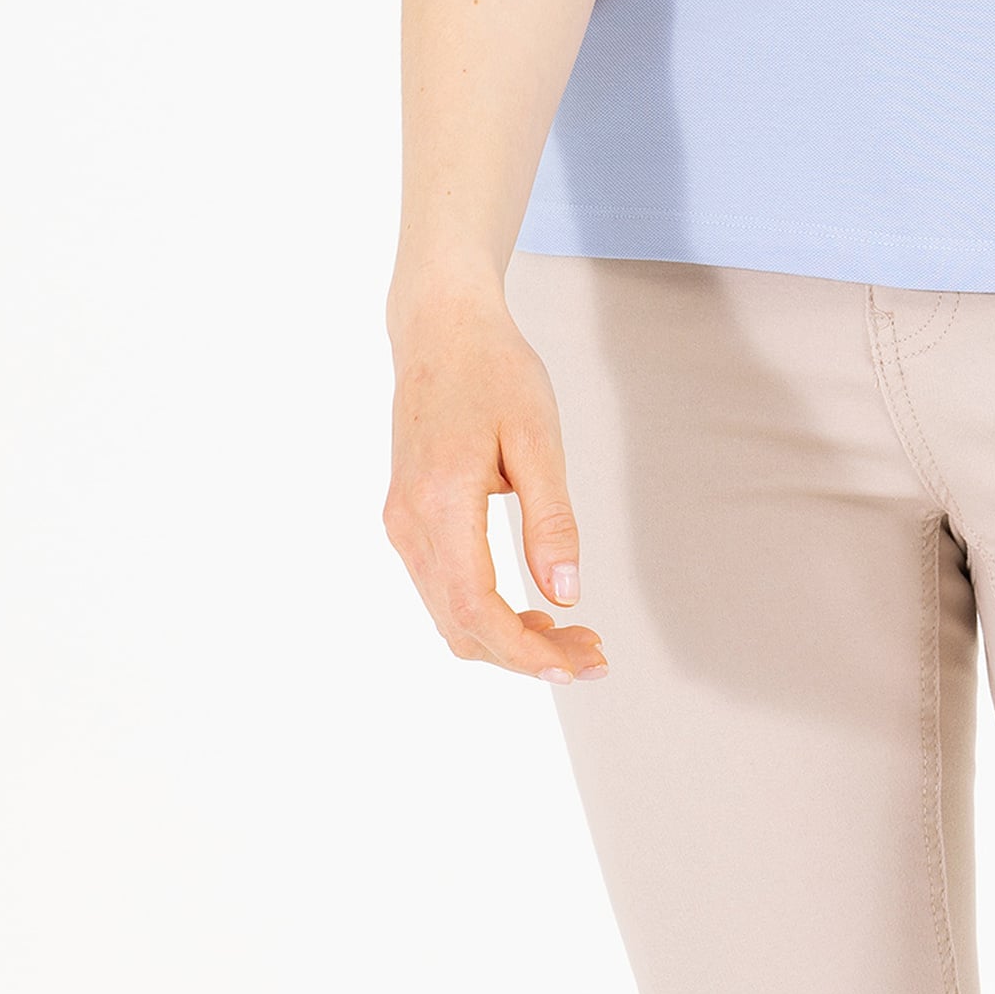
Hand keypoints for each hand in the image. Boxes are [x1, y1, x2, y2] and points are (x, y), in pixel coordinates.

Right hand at [383, 280, 609, 683]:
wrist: (440, 327)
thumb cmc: (494, 370)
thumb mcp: (536, 435)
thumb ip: (550, 518)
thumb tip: (567, 595)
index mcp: (439, 501)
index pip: (475, 607)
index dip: (525, 650)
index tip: (577, 666)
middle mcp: (408, 523)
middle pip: (460, 624)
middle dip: (526, 654)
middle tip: (593, 655)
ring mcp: (401, 523)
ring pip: (449, 615)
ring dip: (507, 638)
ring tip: (573, 636)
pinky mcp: (407, 518)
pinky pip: (442, 589)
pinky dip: (486, 612)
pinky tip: (532, 606)